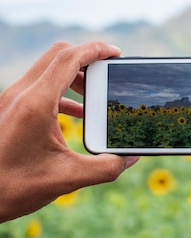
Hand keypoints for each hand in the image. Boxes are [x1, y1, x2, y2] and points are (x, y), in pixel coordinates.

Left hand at [0, 41, 139, 222]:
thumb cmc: (13, 187)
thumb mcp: (68, 180)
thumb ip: (106, 167)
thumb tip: (131, 157)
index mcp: (36, 104)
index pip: (69, 59)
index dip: (96, 50)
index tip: (116, 53)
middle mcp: (20, 94)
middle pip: (58, 55)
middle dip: (87, 58)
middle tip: (109, 71)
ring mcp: (10, 99)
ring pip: (47, 69)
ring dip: (74, 75)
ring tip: (96, 93)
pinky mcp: (8, 108)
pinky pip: (39, 86)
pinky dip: (62, 90)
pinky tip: (77, 114)